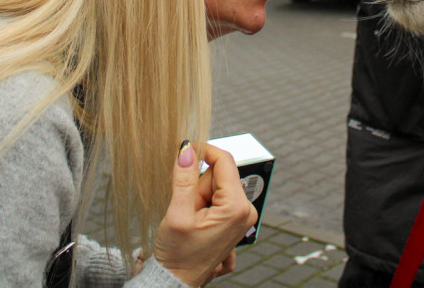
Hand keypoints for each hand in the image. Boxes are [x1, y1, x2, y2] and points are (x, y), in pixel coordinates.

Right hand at [153, 142, 257, 286]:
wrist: (177, 281)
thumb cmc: (178, 256)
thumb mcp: (178, 214)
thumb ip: (184, 179)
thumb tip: (187, 149)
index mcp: (237, 208)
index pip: (224, 161)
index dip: (202, 150)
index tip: (183, 149)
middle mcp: (246, 210)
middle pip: (218, 174)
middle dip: (197, 184)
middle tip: (187, 208)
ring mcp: (241, 216)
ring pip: (214, 185)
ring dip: (197, 196)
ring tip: (190, 219)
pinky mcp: (233, 219)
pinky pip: (215, 197)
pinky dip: (201, 203)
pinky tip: (196, 223)